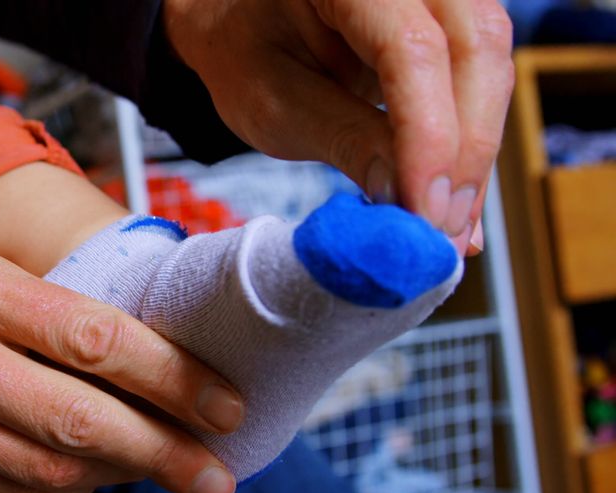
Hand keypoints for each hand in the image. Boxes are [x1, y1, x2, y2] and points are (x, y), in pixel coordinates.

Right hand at [0, 244, 241, 492]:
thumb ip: (40, 303)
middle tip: (217, 472)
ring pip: (49, 464)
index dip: (167, 375)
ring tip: (171, 470)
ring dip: (120, 473)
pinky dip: (67, 487)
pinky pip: (13, 490)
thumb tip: (139, 352)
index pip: (88, 335)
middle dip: (162, 449)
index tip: (220, 401)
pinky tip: (97, 475)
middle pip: (76, 415)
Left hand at [163, 0, 512, 254]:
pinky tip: (453, 203)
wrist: (239, 22)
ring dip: (475, 155)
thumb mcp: (273, 103)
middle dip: (465, 151)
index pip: (411, 48)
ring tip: (447, 229)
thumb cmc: (246, 53)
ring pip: (492, 66)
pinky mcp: (452, 22)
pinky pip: (481, 80)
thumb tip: (408, 201)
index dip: (428, 135)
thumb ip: (343, 140)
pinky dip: (469, 146)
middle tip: (441, 233)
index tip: (424, 211)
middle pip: (475, 49)